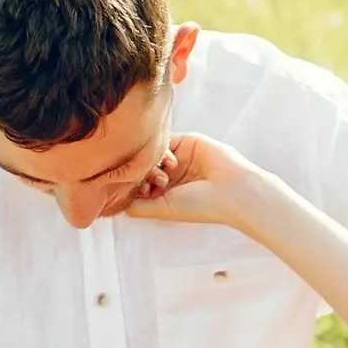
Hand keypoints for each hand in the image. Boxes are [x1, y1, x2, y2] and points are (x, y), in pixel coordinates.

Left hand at [124, 132, 269, 227]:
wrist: (232, 191)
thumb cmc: (200, 206)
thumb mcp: (163, 209)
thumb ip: (137, 206)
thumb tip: (115, 200)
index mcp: (165, 192)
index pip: (138, 181)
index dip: (132, 183)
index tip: (134, 190)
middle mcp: (170, 174)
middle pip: (142, 164)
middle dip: (141, 172)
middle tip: (152, 184)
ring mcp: (178, 157)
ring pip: (151, 151)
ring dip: (152, 161)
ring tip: (164, 177)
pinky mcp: (187, 141)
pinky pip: (164, 138)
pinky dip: (161, 148)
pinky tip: (171, 163)